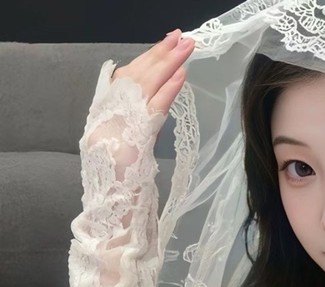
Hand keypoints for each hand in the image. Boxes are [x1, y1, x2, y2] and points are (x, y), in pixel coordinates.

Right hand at [83, 30, 194, 178]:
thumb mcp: (123, 133)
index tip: (167, 42)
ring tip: (186, 47)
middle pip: (143, 71)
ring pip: (151, 82)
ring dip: (169, 62)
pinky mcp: (141, 127)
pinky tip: (181, 74)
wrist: (111, 185)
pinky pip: (158, 103)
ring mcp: (129, 114)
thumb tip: (156, 97)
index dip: (150, 56)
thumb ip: (137, 114)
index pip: (133, 73)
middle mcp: (118, 103)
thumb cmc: (117, 164)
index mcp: (111, 102)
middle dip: (163, 52)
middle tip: (181, 37)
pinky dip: (170, 88)